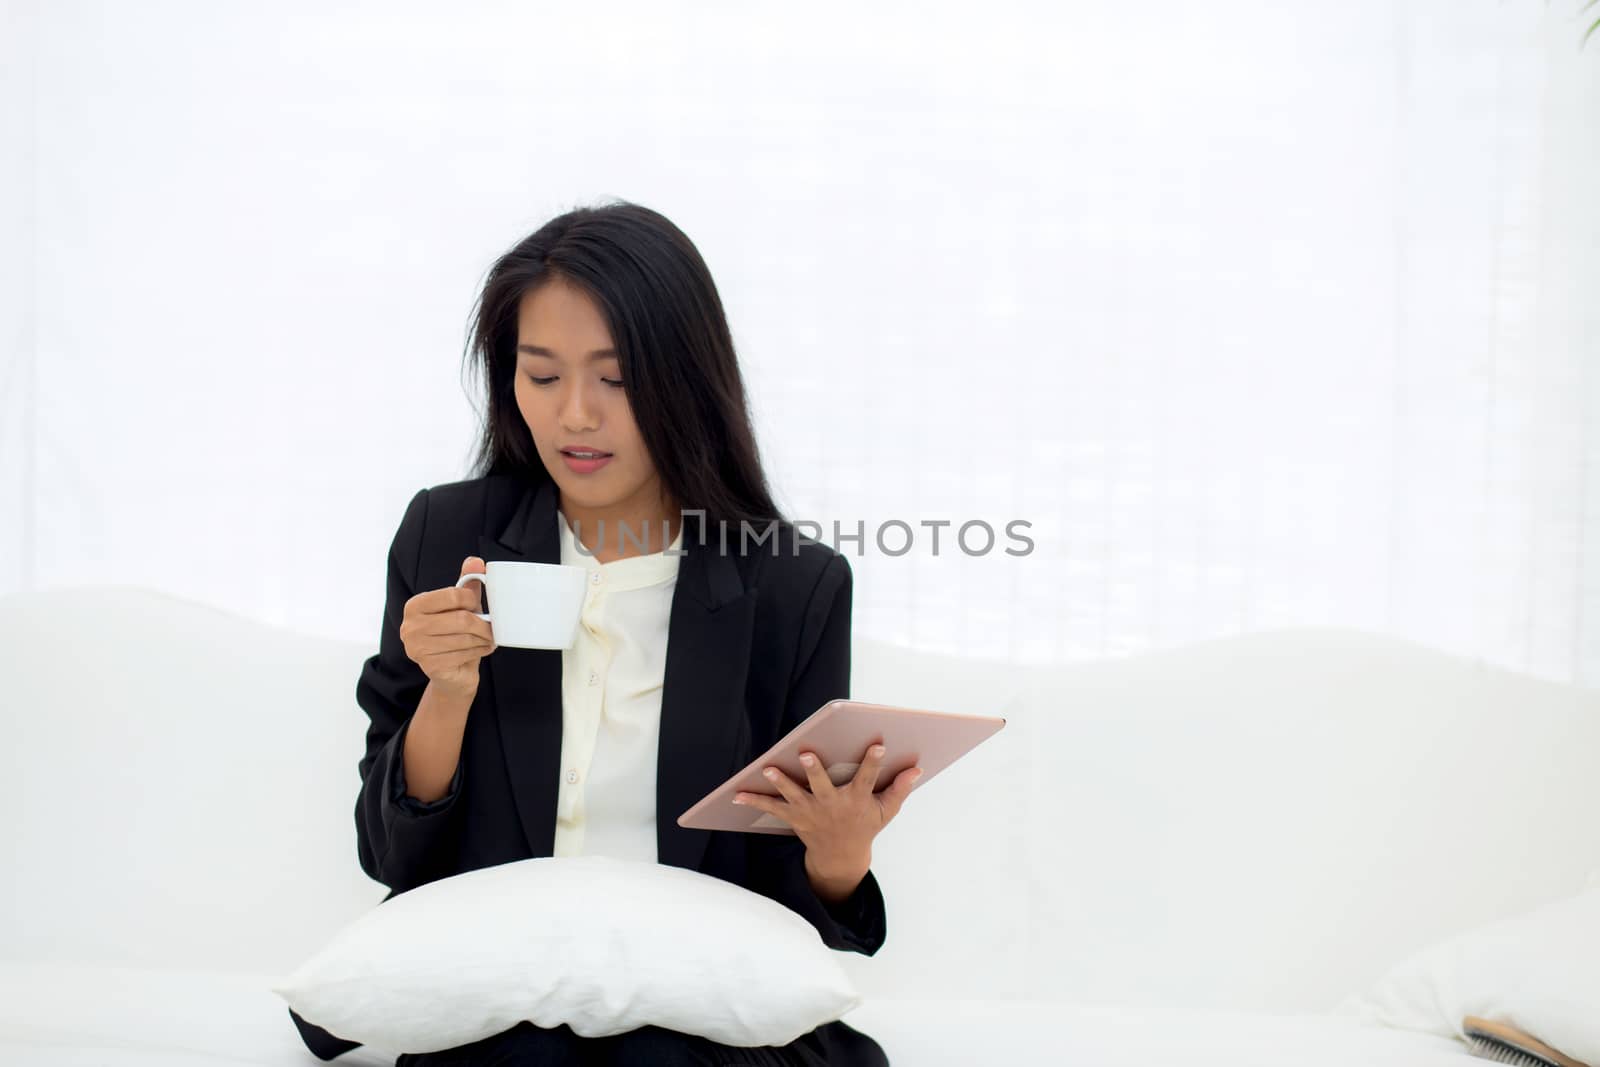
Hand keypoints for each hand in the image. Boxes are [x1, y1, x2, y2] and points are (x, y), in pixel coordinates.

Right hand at [399, 556, 497, 697]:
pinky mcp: (430, 666)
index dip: (473, 600)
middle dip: (483, 624)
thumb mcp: (461, 606)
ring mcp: (417, 649)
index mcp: (415, 605)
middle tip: (492, 627)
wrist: (451, 673)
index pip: (453, 595)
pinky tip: (481, 649)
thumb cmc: (456, 634)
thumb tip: (475, 561)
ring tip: (488, 638)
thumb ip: (466, 583)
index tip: (479, 607)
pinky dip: (480, 651)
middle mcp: (410, 627)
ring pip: (466, 638)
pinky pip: (465, 654)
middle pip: (462, 619)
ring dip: (484, 639)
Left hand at [733, 742, 922, 876]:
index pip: (868, 778)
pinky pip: (772, 808)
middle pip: (822, 786)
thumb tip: (917, 768)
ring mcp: (811, 812)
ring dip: (781, 782)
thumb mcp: (886, 812)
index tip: (878, 745)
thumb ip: (900, 789)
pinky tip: (737, 794)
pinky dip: (754, 801)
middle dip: (814, 770)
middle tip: (806, 753)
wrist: (840, 857)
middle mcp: (832, 805)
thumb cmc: (864, 826)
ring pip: (793, 795)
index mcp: (856, 800)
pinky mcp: (795, 817)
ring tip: (769, 767)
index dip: (873, 762)